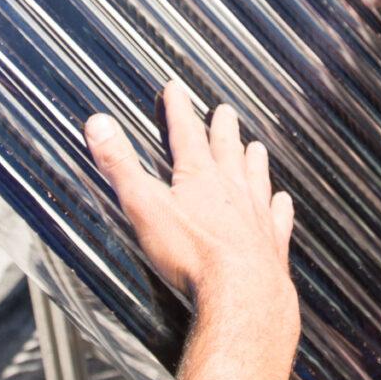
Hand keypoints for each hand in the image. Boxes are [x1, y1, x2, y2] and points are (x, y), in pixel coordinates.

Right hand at [87, 81, 295, 306]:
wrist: (241, 290)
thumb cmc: (191, 252)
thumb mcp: (143, 206)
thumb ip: (120, 165)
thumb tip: (98, 124)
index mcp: (199, 176)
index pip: (186, 132)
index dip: (179, 109)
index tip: (176, 89)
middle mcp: (232, 188)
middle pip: (227, 150)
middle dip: (222, 129)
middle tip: (225, 111)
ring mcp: (256, 214)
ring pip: (256, 177)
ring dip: (253, 160)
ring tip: (256, 147)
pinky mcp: (271, 243)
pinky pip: (278, 217)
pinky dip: (280, 206)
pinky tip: (282, 200)